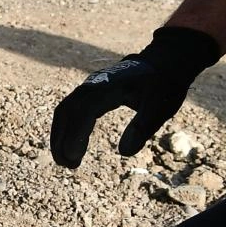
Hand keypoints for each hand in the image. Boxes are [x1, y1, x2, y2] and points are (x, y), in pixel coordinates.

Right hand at [50, 27, 221, 167]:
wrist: (165, 61)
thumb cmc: (164, 84)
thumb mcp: (159, 107)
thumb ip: (142, 128)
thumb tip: (124, 153)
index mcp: (109, 86)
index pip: (83, 111)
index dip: (75, 134)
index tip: (73, 157)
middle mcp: (93, 85)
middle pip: (67, 111)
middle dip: (61, 139)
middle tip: (66, 165)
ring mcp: (89, 87)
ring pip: (65, 111)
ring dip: (60, 135)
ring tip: (66, 161)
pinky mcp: (90, 92)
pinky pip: (71, 110)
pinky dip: (67, 128)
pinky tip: (73, 145)